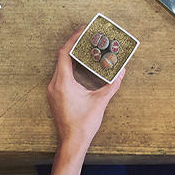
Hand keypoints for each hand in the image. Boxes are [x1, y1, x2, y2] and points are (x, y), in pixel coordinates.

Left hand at [46, 27, 124, 174]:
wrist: (71, 144)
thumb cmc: (83, 125)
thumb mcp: (100, 103)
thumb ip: (111, 85)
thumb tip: (122, 72)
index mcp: (63, 82)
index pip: (65, 53)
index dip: (73, 39)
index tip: (82, 30)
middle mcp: (54, 84)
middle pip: (62, 57)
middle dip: (74, 45)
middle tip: (87, 37)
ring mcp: (53, 90)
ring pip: (60, 66)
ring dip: (71, 56)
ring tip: (85, 49)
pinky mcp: (54, 95)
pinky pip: (60, 74)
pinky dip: (69, 66)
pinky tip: (80, 66)